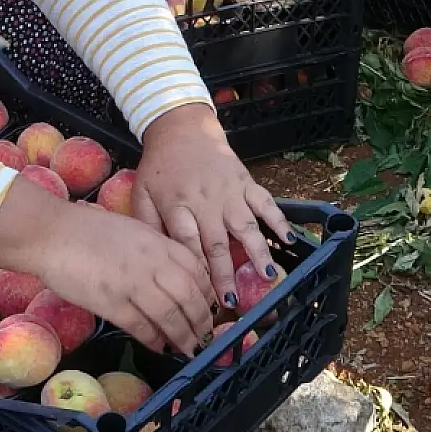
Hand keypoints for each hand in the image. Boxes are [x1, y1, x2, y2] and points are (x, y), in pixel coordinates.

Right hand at [32, 203, 215, 356]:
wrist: (53, 232)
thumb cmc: (89, 229)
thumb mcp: (133, 230)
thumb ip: (155, 250)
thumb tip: (172, 276)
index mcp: (158, 242)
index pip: (196, 271)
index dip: (207, 294)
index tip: (209, 308)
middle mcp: (152, 262)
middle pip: (189, 296)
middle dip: (201, 320)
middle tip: (205, 336)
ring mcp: (133, 283)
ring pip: (170, 315)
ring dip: (183, 336)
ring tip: (189, 349)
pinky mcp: (112, 303)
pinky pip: (141, 326)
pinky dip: (154, 339)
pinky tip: (159, 347)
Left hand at [135, 103, 294, 313]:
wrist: (181, 129)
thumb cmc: (160, 167)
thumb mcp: (142, 193)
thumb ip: (147, 225)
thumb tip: (155, 259)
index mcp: (177, 206)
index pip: (187, 245)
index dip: (196, 272)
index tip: (201, 297)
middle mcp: (205, 202)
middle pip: (217, 243)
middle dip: (225, 275)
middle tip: (232, 302)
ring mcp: (229, 192)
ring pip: (245, 226)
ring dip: (257, 252)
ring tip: (267, 276)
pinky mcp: (246, 182)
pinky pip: (265, 202)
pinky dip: (278, 219)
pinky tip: (289, 239)